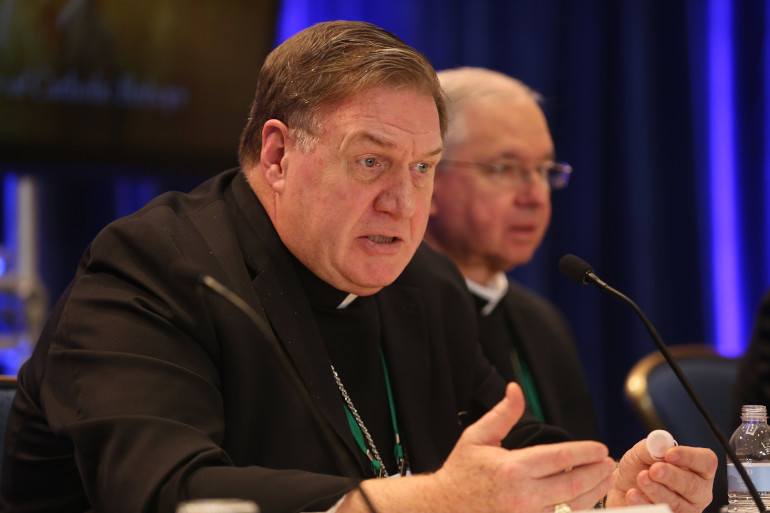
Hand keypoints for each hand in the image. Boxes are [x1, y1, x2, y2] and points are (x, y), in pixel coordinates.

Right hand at [431, 382, 615, 512]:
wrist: (442, 507)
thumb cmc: (461, 472)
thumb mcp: (477, 437)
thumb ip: (503, 414)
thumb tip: (516, 389)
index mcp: (512, 468)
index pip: (560, 457)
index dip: (585, 452)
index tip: (600, 448)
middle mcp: (522, 496)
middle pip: (573, 483)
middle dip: (597, 472)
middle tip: (609, 463)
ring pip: (571, 506)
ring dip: (593, 493)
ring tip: (604, 480)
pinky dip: (575, 510)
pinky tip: (584, 500)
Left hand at [607, 439, 717, 512]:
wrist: (622, 487)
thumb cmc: (640, 468)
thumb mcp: (642, 452)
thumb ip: (652, 446)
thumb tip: (660, 441)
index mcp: (696, 469)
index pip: (706, 462)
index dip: (690, 457)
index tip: (669, 453)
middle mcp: (696, 491)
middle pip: (694, 486)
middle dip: (672, 476)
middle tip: (654, 470)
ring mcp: (686, 509)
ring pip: (678, 505)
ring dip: (656, 490)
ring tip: (641, 478)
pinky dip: (645, 504)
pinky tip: (633, 494)